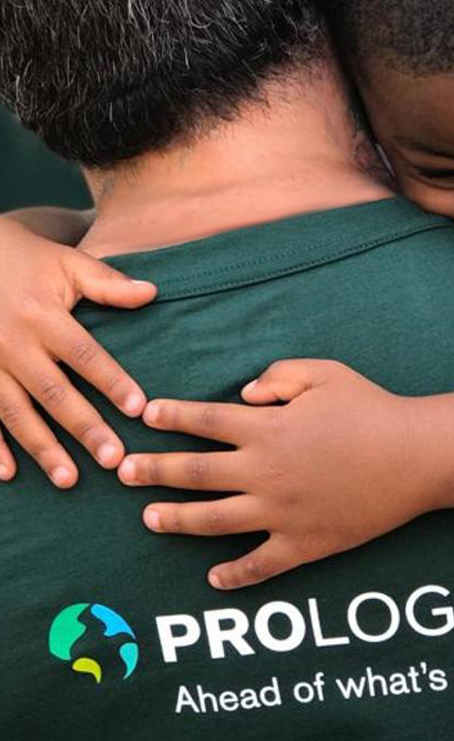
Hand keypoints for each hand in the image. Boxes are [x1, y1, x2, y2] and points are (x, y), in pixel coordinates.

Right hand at [0, 217, 156, 485]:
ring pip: (16, 413)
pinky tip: (9, 474)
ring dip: (42, 448)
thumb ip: (107, 283)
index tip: (138, 409)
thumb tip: (152, 293)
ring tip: (69, 480)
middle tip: (113, 460)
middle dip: (84, 428)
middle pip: (54, 392)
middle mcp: (14, 343)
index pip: (84, 354)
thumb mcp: (66, 263)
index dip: (111, 381)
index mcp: (43, 315)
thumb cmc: (25, 260)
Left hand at [118, 360, 438, 589]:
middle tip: (124, 472)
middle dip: (155, 470)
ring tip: (149, 520)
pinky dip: (235, 575)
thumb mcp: (324, 374)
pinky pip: (261, 566)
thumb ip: (278, 375)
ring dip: (177, 520)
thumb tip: (244, 393)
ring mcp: (282, 513)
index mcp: (269, 429)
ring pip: (215, 521)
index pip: (205, 420)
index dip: (172, 416)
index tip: (146, 415)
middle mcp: (266, 472)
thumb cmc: (370, 409)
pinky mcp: (304, 544)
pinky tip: (214, 579)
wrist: (417, 457)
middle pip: (196, 472)